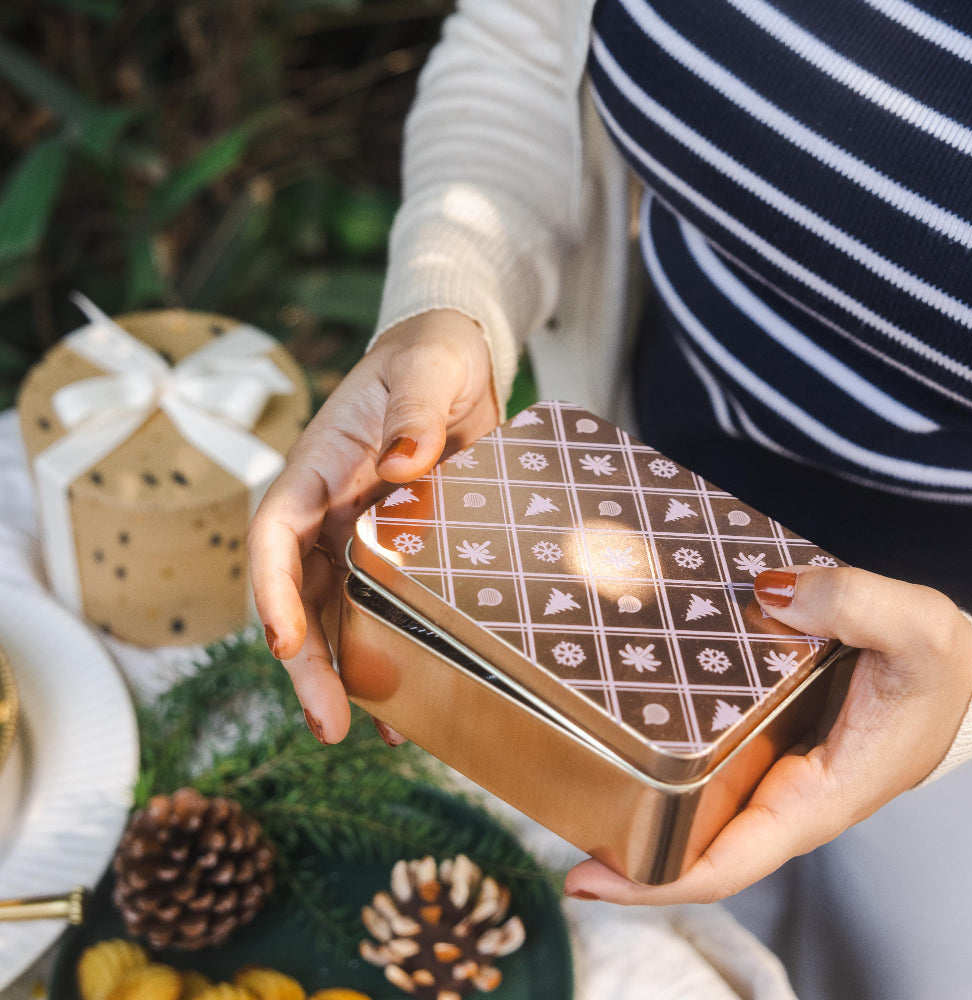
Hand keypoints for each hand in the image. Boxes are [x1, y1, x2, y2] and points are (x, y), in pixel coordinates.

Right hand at [247, 309, 498, 743]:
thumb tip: (406, 457)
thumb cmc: (430, 360)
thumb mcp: (427, 370)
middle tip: (325, 724)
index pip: (275, 532)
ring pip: (335, 616)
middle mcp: (328, 512)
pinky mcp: (398, 554)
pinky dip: (390, 656)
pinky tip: (409, 703)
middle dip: (306, 662)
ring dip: (343, 675)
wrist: (454, 368)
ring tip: (368, 731)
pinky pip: (383, 612)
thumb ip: (414, 410)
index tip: (285, 643)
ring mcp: (360, 538)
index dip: (271, 590)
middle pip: (298, 593)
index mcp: (318, 467)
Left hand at [564, 566, 971, 903]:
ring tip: (573, 769)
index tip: (588, 878)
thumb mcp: (916, 629)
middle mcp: (787, 796)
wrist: (960, 673)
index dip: (655, 881)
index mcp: (817, 798)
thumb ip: (853, 603)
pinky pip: (710, 762)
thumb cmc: (944, 670)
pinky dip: (668, 756)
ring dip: (640, 800)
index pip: (727, 862)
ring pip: (697, 805)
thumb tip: (773, 592)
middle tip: (557, 816)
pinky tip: (631, 721)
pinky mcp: (770, 740)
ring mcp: (775, 771)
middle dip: (627, 846)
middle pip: (694, 842)